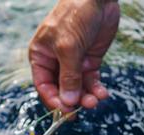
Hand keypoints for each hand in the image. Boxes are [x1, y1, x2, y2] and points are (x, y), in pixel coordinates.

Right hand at [29, 0, 119, 114]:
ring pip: (77, 87)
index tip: (65, 110)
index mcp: (41, 57)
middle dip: (72, 100)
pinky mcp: (89, 61)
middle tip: (82, 109)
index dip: (53, 100)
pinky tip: (102, 93)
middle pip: (60, 89)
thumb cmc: (74, 15)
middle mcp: (55, 62)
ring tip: (95, 100)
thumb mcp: (68, 47)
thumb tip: (68, 101)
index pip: (43, 85)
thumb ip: (68, 76)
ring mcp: (73, 62)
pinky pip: (90, 80)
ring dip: (86, 96)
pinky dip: (96, 88)